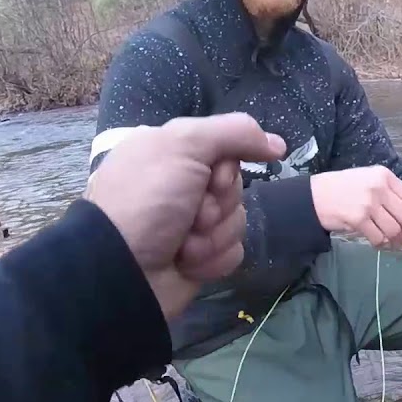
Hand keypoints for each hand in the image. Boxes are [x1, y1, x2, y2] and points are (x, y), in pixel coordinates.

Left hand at [84, 113, 284, 318]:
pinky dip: (212, 259)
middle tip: (191, 215)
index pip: (228, 152)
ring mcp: (191, 225)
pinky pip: (232, 253)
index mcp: (172, 153)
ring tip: (183, 245)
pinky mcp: (199, 257)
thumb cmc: (147, 199)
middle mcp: (182, 186)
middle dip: (218, 205)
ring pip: (237, 222)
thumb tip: (279, 145)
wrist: (122, 269)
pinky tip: (186, 263)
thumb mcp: (183, 145)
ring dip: (213, 236)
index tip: (210, 178)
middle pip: (235, 188)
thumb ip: (234, 132)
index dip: (226, 169)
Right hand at [310, 165, 401, 249]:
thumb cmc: (341, 188)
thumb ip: (388, 192)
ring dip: (395, 241)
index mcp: (384, 175)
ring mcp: (369, 202)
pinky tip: (378, 244)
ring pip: (394, 229)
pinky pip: (378, 237)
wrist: (313, 196)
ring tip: (392, 244)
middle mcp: (379, 187)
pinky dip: (381, 244)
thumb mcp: (367, 179)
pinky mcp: (358, 218)